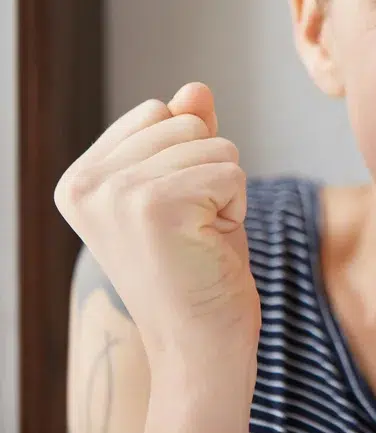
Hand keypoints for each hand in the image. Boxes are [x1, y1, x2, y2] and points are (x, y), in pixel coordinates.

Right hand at [55, 83, 260, 364]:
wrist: (199, 345)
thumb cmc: (198, 268)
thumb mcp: (189, 189)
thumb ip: (186, 138)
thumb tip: (195, 86)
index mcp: (81, 178)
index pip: (158, 112)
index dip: (188, 157)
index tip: (173, 213)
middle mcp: (87, 183)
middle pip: (187, 122)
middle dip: (210, 170)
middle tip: (192, 229)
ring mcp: (117, 193)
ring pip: (215, 145)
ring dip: (225, 192)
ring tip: (200, 238)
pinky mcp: (156, 206)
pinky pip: (231, 172)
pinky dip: (237, 208)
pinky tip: (212, 245)